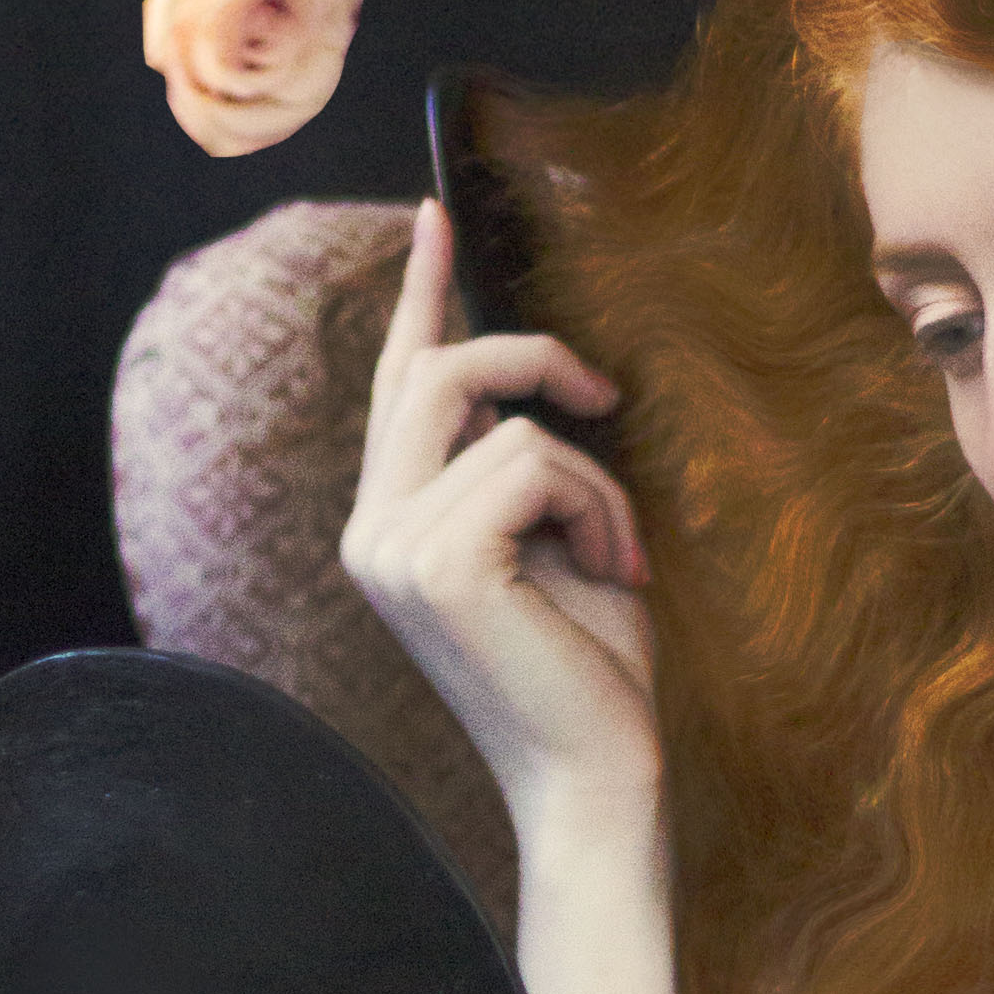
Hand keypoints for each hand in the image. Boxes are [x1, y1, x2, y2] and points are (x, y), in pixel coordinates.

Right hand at [338, 201, 660, 831]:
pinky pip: (533, 460)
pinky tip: (613, 569)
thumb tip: (537, 379)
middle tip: (607, 399)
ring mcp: (394, 548)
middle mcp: (372, 533)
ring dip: (593, 479)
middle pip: (436, 373)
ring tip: (620, 554)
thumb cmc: (600, 670)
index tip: (431, 217)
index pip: (398, 387)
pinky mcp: (438, 561)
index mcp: (393, 528)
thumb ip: (525, 463)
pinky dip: (595, 505)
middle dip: (535, 361)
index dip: (420, 295)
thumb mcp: (563, 540)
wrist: (605, 777)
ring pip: (508, 422)